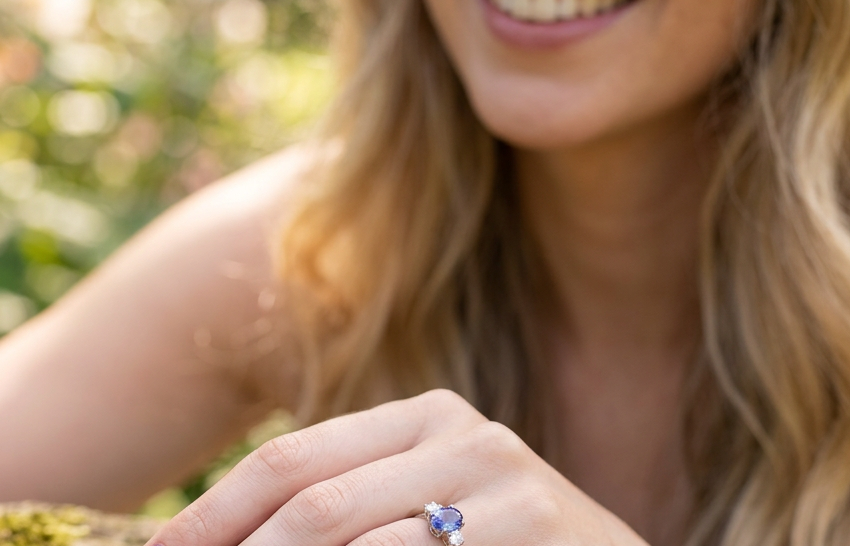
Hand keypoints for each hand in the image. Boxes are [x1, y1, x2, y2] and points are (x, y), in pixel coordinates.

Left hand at [145, 390, 648, 545]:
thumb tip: (237, 541)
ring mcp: (504, 480)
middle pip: (314, 503)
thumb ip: (355, 508)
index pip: (292, 459)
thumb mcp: (429, 508)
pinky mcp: (534, 525)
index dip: (215, 514)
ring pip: (357, 542)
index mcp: (423, 417)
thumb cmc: (506, 545)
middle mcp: (462, 433)